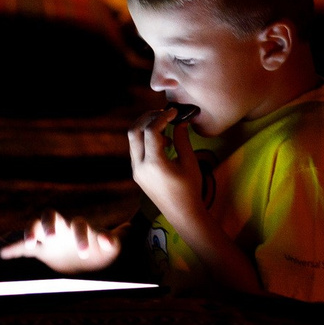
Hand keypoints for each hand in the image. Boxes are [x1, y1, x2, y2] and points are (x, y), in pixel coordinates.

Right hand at [0, 211, 119, 274]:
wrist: (88, 263)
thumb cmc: (102, 252)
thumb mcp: (113, 246)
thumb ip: (119, 237)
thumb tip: (130, 231)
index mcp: (80, 229)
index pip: (79, 225)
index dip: (82, 236)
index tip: (85, 252)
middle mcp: (63, 230)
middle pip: (51, 217)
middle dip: (49, 224)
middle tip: (52, 235)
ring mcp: (48, 239)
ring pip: (34, 228)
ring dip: (30, 232)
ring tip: (28, 243)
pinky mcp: (39, 251)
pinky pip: (22, 248)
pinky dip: (12, 249)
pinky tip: (3, 254)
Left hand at [128, 107, 204, 224]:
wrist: (183, 214)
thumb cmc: (190, 189)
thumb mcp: (189, 162)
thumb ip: (182, 139)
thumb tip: (179, 121)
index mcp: (154, 163)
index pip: (151, 130)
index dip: (162, 116)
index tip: (174, 111)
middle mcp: (140, 166)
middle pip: (134, 131)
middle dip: (148, 118)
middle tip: (164, 113)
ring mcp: (136, 171)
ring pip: (132, 140)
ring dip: (145, 128)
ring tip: (166, 127)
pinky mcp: (137, 174)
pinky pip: (136, 150)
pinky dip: (145, 140)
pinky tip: (163, 142)